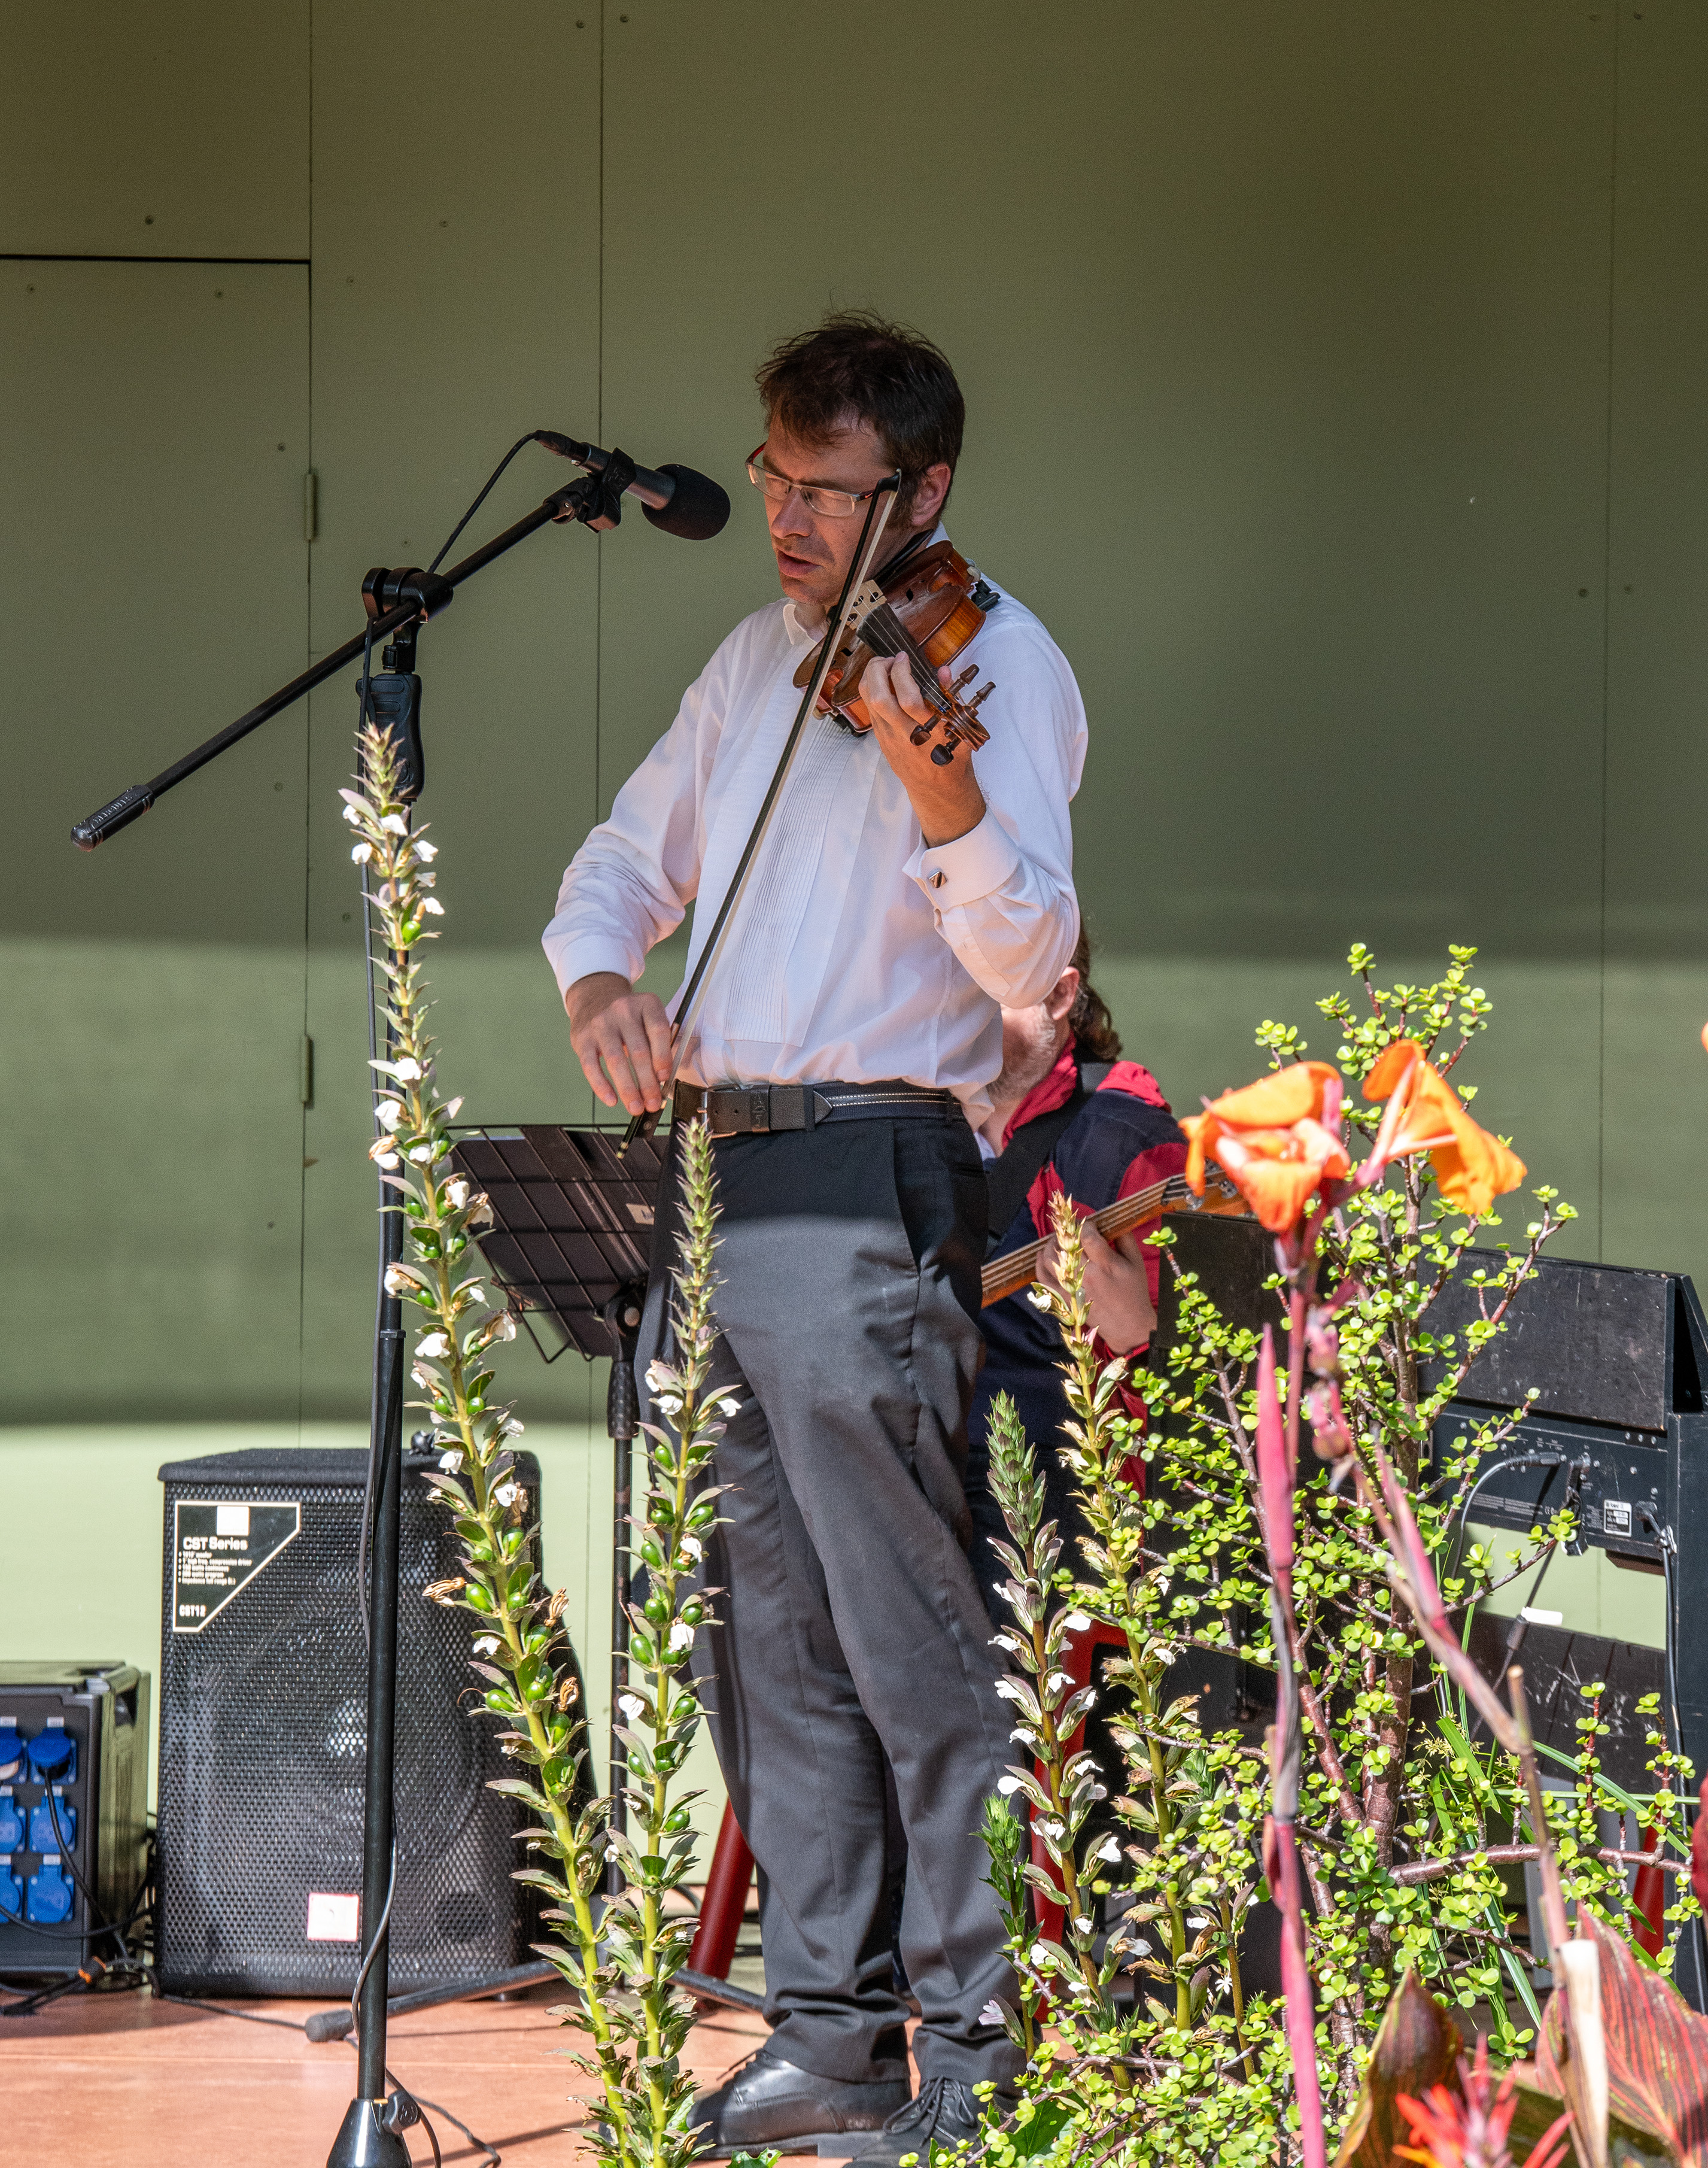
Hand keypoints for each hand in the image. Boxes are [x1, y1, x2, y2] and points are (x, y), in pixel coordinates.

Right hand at [567, 971, 674, 1114]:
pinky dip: (602, 1086)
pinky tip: (612, 1100)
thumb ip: (658, 1043)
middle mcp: (622, 1010)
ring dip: (628, 1089)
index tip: (665, 1078)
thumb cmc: (629, 1017)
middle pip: (638, 1051)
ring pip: (616, 1061)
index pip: (658, 1030)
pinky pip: (591, 1066)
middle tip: (653, 1103)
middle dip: (648, 1082)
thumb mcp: (647, 1017)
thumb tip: (662, 1081)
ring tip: (636, 1107)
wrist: (595, 997)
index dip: (663, 1057)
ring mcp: (600, 1024)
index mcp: (646, 1004)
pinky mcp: (582, 1038)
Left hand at [860, 653, 986, 847]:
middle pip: (878, 697)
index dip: (902, 672)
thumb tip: (943, 670)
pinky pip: (870, 710)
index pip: (908, 698)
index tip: (905, 658)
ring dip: (871, 678)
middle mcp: (904, 734)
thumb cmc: (952, 759)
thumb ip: (952, 698)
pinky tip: (884, 684)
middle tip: (889, 659)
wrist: (937, 790)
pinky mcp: (881, 739)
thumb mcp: (962, 730)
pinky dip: (873, 691)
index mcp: (928, 732)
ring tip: (884, 667)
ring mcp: (888, 738)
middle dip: (878, 670)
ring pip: (868, 702)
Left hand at [1039, 1217, 1157, 1354]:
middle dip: (1067, 1233)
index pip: (1087, 1236)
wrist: (1128, 1325)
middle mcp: (1087, 1275)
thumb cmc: (1134, 1291)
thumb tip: (1110, 1221)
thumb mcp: (1136, 1262)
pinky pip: (1044, 1279)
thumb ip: (1124, 1239)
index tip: (1089, 1225)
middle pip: (1066, 1246)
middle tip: (1071, 1230)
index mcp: (1106, 1264)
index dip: (1086, 1225)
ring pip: (1050, 1259)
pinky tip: (1042, 1254)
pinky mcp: (1064, 1298)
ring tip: (1057, 1239)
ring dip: (1050, 1245)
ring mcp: (1073, 1288)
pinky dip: (1039, 1264)